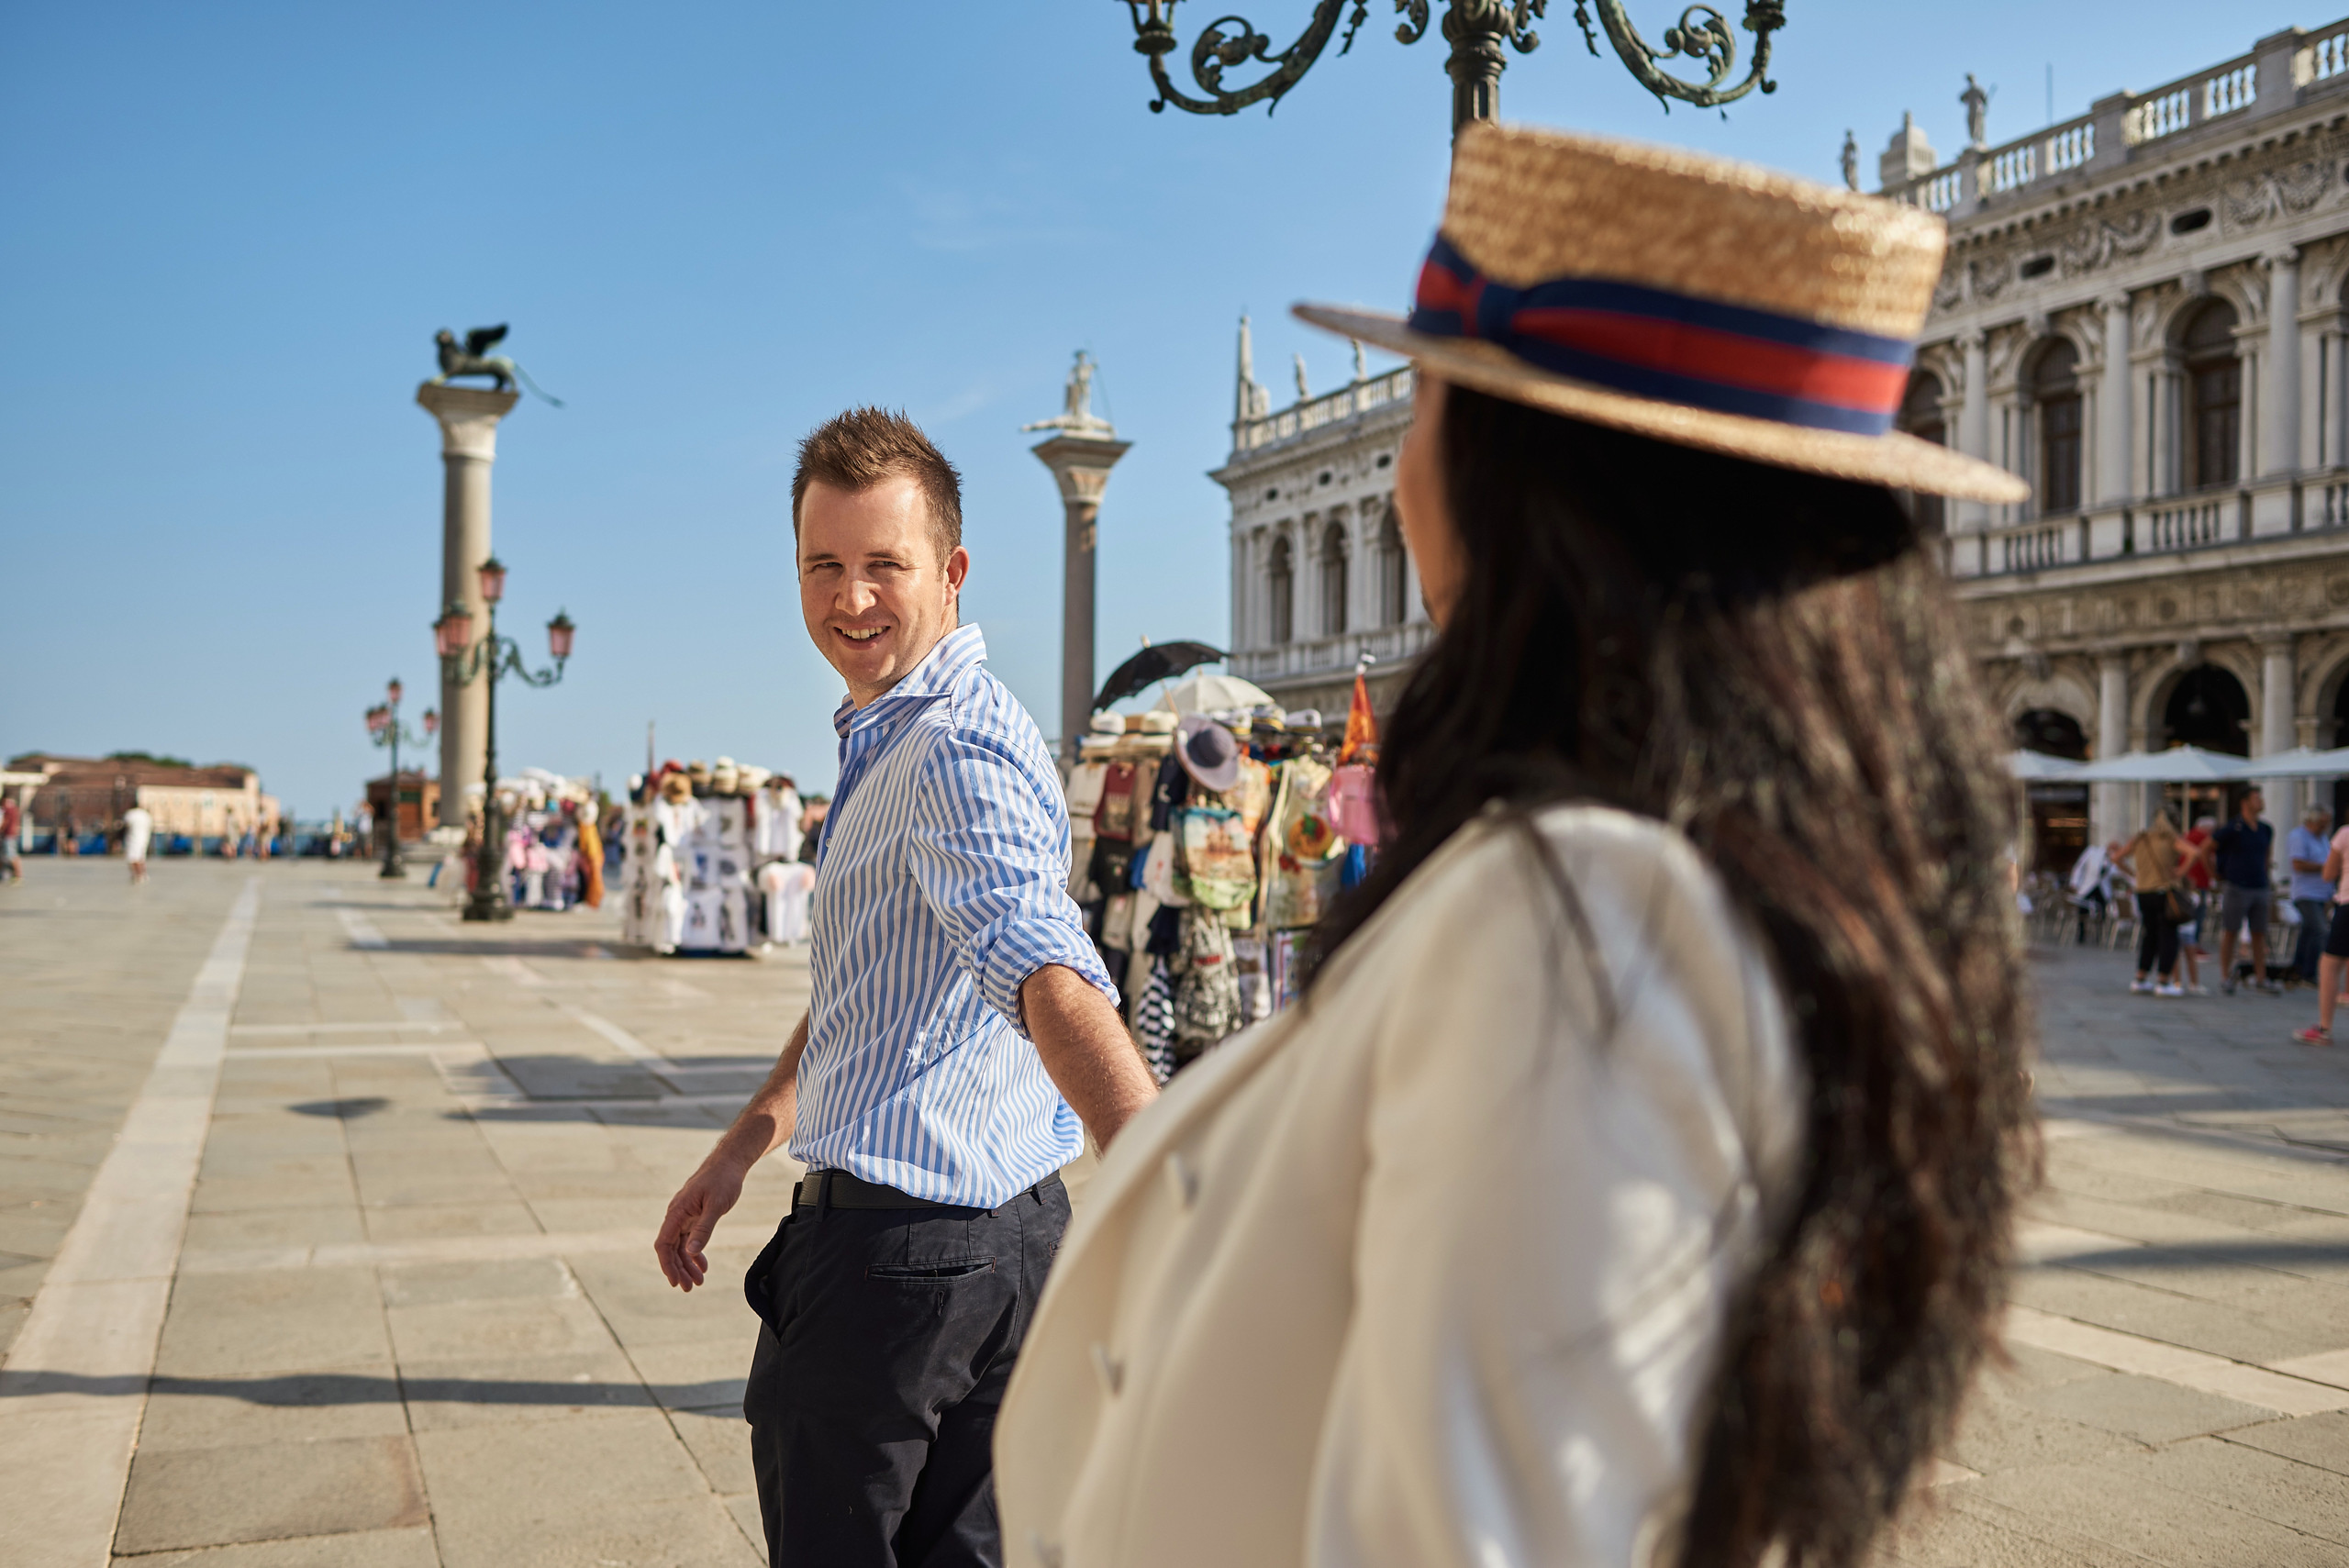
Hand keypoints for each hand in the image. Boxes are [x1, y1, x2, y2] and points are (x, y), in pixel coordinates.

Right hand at [654, 1157, 747, 1290]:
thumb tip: (690, 1251)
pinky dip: (695, 1253)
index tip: (675, 1281)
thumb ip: (704, 1228)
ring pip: (680, 1246)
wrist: (730, 1163)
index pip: (664, 1244)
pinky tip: (703, 1266)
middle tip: (689, 1288)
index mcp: (677, 1212)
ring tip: (698, 1282)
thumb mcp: (716, 1205)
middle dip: (678, 1269)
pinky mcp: (694, 1216)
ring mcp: (684, 1216)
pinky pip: (689, 1239)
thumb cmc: (723, 1180)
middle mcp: (677, 1215)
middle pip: (671, 1248)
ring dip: (687, 1264)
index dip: (667, 1264)